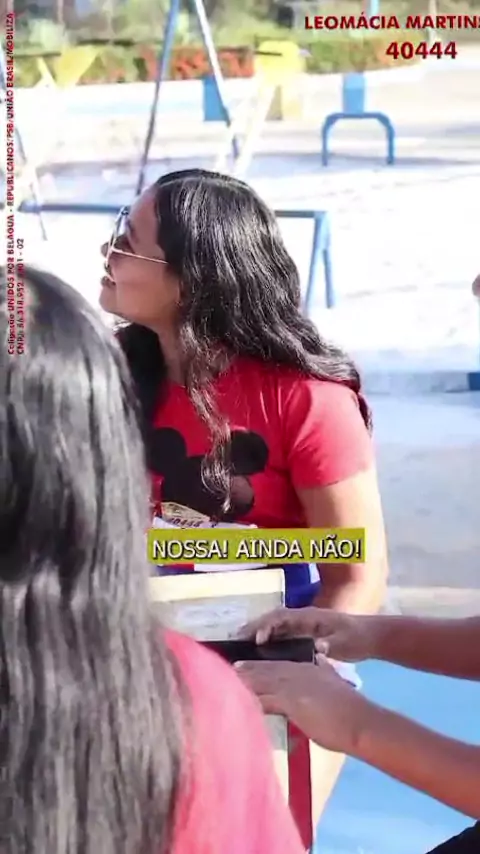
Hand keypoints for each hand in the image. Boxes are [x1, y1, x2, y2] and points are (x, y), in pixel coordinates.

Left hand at [236, 656, 369, 753]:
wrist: (359, 722)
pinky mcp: (291, 701)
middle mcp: (298, 673)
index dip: (260, 666)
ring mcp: (293, 686)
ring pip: (263, 681)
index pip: (278, 666)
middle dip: (248, 670)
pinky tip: (237, 699)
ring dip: (244, 681)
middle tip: (229, 667)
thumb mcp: (335, 683)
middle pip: (267, 670)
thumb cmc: (350, 709)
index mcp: (308, 669)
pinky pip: (265, 699)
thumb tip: (321, 660)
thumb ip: (326, 671)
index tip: (245, 665)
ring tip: (226, 679)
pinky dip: (251, 699)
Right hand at [238, 607, 379, 662]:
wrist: (369, 636)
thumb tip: (317, 646)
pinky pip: (281, 633)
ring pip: (275, 625)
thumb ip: (332, 644)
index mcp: (310, 616)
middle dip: (254, 626)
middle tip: (235, 639)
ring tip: (239, 643)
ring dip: (258, 631)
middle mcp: (302, 617)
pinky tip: (258, 649)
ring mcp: (302, 624)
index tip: (257, 639)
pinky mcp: (304, 633)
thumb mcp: (346, 642)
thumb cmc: (357, 638)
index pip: (282, 617)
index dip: (267, 626)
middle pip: (273, 619)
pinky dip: (267, 638)